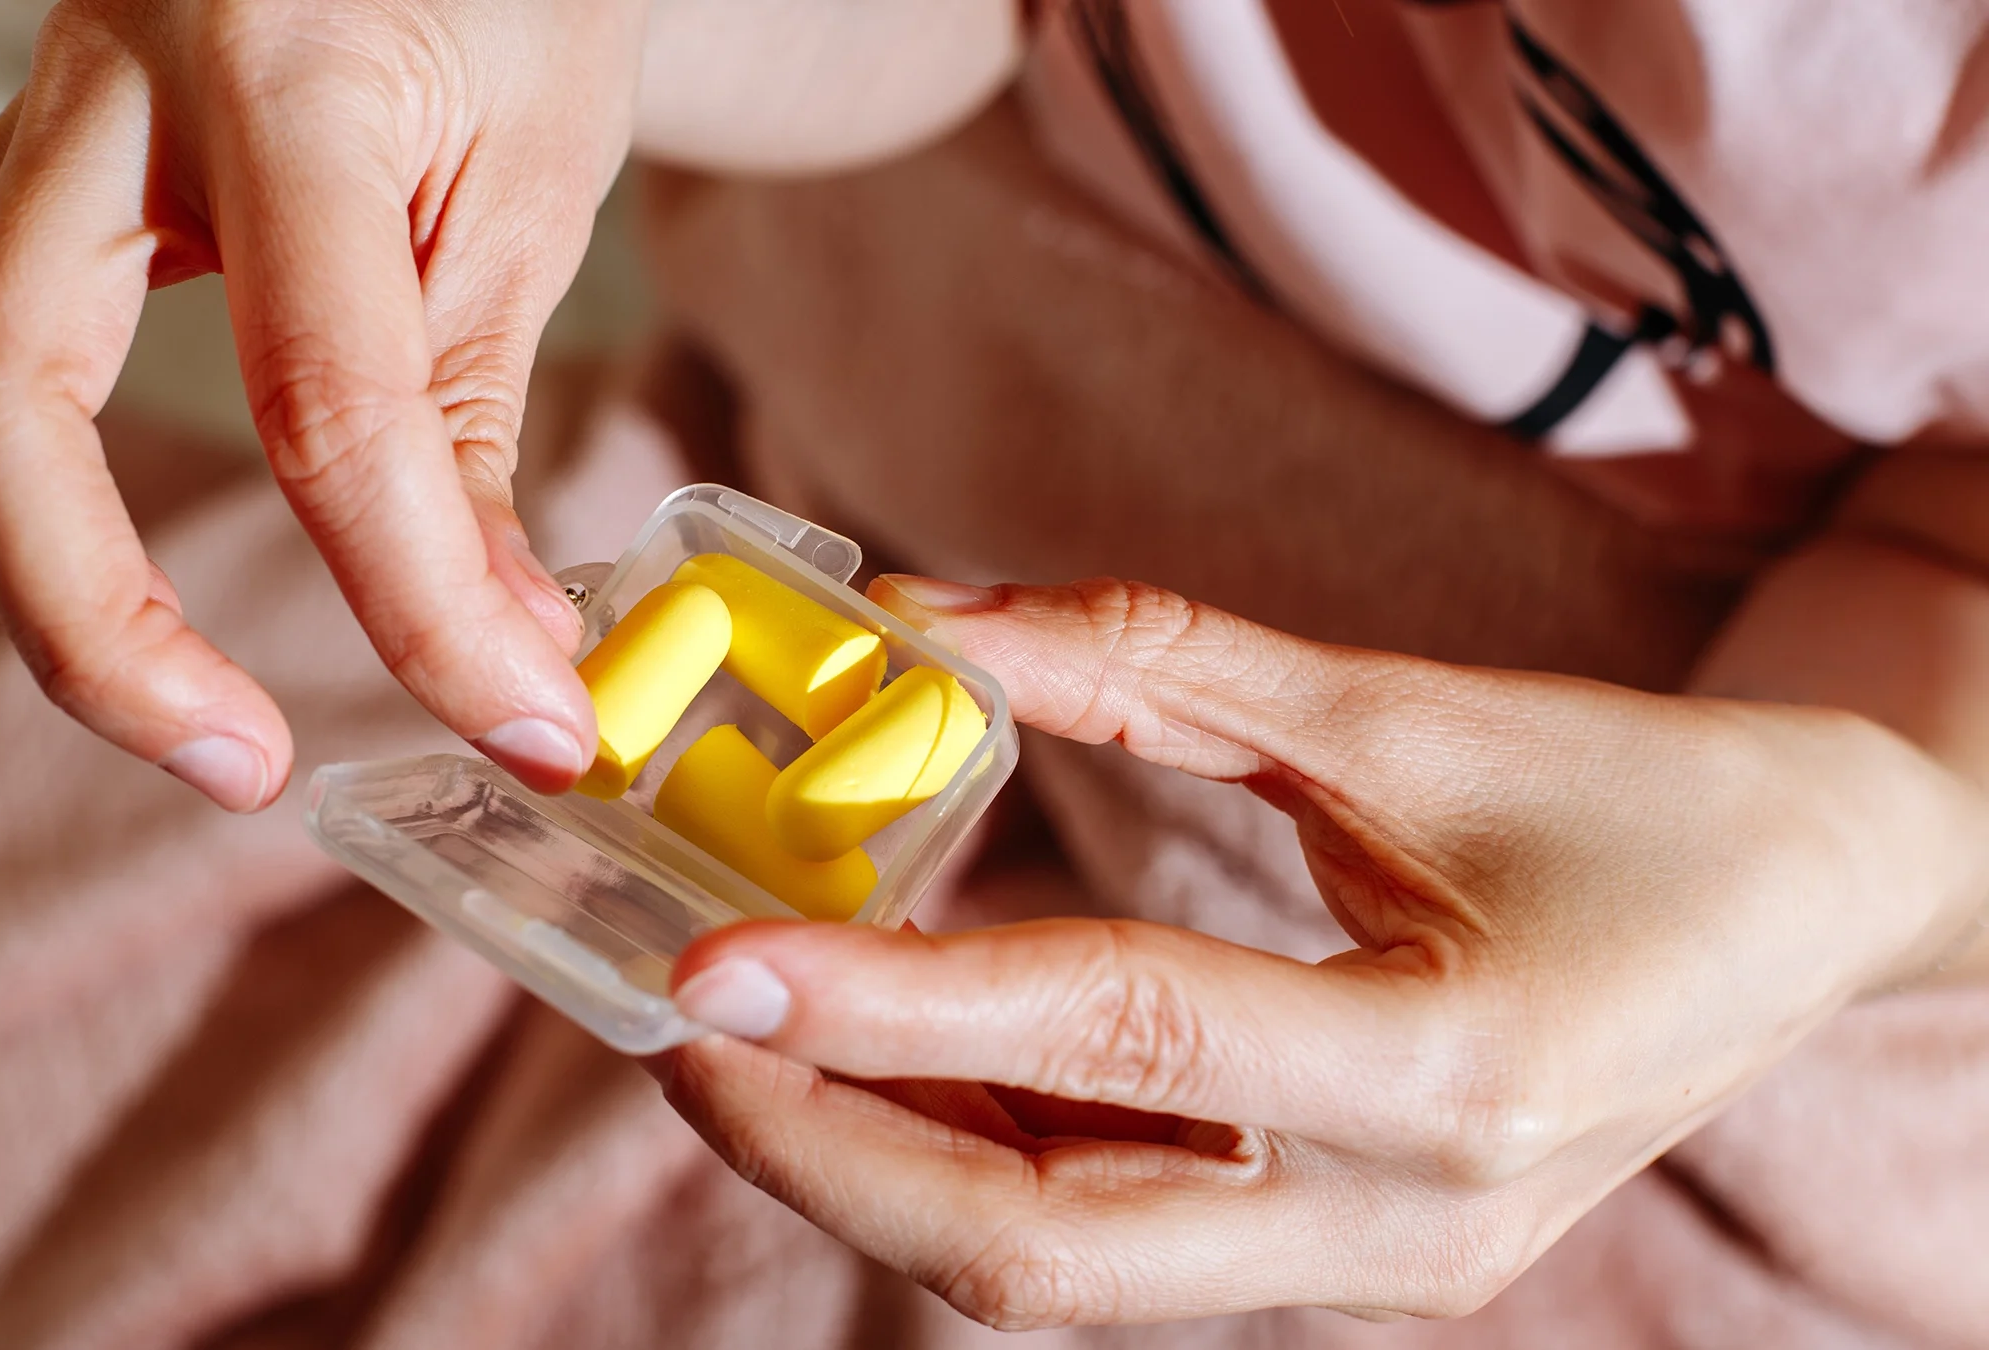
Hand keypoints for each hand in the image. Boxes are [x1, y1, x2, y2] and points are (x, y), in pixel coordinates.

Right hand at [0, 0, 647, 808]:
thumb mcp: (535, 178)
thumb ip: (473, 412)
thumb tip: (492, 651)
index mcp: (283, 68)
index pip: (321, 396)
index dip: (419, 604)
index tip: (519, 726)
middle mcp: (104, 80)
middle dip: (93, 631)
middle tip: (239, 764)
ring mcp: (22, 117)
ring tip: (147, 665)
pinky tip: (80, 540)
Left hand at [657, 576, 1988, 1324]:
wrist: (1818, 912)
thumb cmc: (1649, 799)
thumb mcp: (1410, 711)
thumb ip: (1157, 661)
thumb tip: (925, 621)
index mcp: (1457, 1073)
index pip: (1118, 1046)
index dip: (896, 1008)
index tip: (711, 965)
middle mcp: (1406, 1227)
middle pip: (1043, 1250)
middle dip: (830, 1151)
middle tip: (682, 1024)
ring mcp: (1372, 1274)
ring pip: (1057, 1263)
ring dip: (879, 1155)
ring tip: (750, 1029)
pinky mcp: (1340, 1264)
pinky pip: (1111, 1233)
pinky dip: (978, 1151)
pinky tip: (890, 1054)